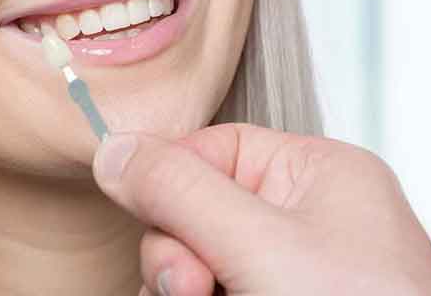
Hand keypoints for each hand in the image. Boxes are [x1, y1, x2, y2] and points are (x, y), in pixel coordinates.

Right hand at [91, 123, 430, 295]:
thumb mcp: (259, 246)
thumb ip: (180, 191)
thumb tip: (113, 150)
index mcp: (317, 174)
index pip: (213, 148)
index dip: (168, 178)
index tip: (139, 208)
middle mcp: (304, 218)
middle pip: (195, 207)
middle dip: (178, 251)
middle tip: (193, 290)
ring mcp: (291, 269)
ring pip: (195, 258)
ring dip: (180, 285)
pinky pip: (210, 289)